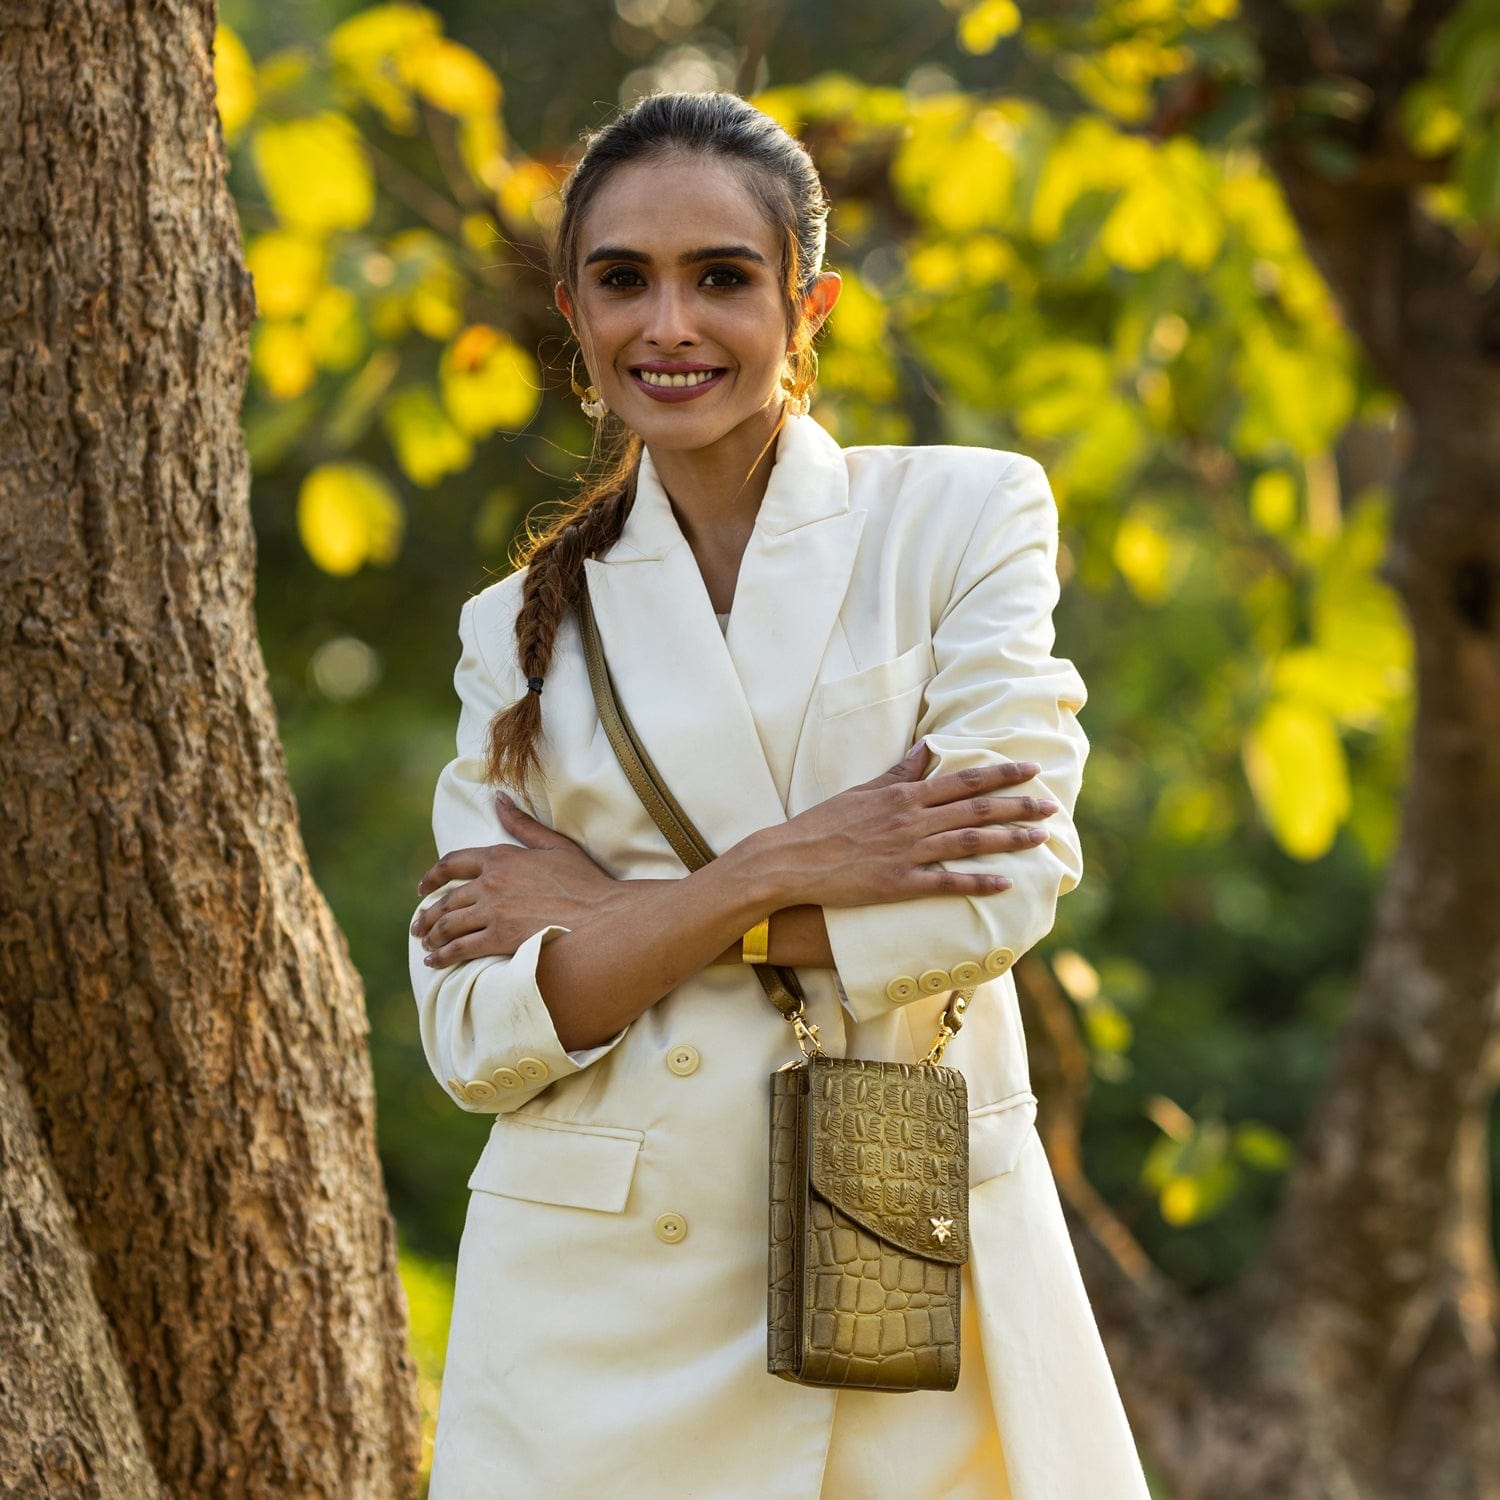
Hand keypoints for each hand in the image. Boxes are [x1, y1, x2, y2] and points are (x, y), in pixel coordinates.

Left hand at [411, 794, 620, 966]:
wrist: (602, 916)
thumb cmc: (584, 881)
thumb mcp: (554, 845)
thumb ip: (521, 824)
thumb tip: (499, 798)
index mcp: (500, 857)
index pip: (452, 864)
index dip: (432, 877)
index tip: (422, 890)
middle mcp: (490, 883)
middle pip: (446, 900)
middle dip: (427, 915)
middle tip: (418, 927)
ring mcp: (493, 912)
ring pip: (448, 925)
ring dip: (432, 936)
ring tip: (425, 946)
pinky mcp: (499, 939)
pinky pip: (460, 948)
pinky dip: (443, 955)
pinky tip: (434, 962)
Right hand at [756, 741, 1057, 909]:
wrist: (791, 859)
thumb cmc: (824, 824)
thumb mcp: (863, 790)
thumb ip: (899, 772)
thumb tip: (925, 749)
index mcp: (904, 795)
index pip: (963, 780)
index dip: (1002, 774)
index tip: (1031, 769)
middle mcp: (911, 820)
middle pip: (976, 809)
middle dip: (1018, 806)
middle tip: (1052, 806)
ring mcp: (907, 852)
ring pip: (969, 841)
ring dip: (1009, 839)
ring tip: (1040, 839)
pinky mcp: (898, 883)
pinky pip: (947, 882)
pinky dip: (978, 881)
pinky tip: (1005, 881)